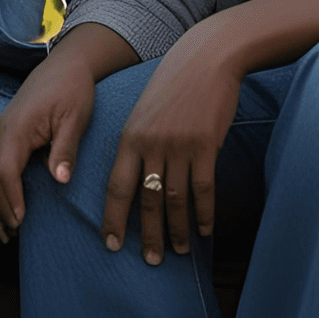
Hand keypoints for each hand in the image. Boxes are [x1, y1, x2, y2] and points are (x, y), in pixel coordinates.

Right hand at [0, 51, 95, 242]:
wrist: (65, 65)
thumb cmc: (73, 90)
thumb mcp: (76, 117)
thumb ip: (65, 148)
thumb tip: (60, 180)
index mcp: (17, 128)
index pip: (5, 172)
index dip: (10, 199)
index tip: (21, 222)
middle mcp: (0, 131)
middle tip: (13, 235)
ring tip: (6, 231)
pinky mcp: (1, 134)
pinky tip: (4, 207)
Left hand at [101, 22, 241, 264]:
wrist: (207, 57)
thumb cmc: (175, 83)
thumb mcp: (145, 109)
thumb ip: (138, 142)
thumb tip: (137, 178)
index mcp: (130, 136)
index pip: (116, 187)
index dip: (113, 219)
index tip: (111, 244)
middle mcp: (151, 144)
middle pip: (146, 200)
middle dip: (147, 234)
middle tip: (150, 260)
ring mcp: (179, 145)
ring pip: (174, 200)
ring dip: (177, 230)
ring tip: (179, 250)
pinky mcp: (206, 145)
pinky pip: (203, 190)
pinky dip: (204, 214)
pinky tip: (205, 229)